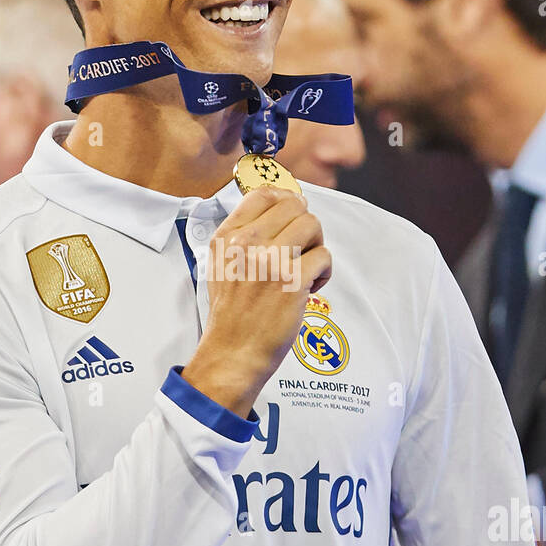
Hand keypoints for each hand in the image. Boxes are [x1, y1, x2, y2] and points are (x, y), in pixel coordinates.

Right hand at [183, 186, 330, 416]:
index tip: (292, 216)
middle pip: (294, 205)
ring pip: (312, 225)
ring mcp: (269, 262)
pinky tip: (309, 288)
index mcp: (227, 237)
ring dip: (316, 246)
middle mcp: (246, 244)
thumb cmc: (232, 313)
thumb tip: (278, 204)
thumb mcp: (221, 265)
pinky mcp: (292, 282)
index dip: (286, 199)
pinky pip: (324, 256)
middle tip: (302, 248)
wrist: (232, 352)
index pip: (263, 193)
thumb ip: (243, 235)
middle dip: (305, 225)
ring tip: (305, 268)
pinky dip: (323, 273)